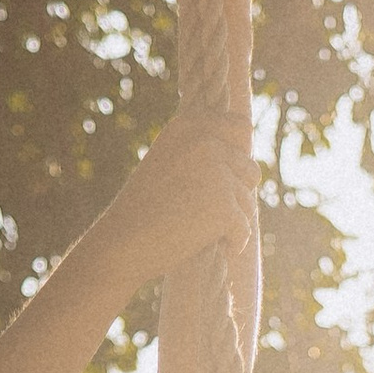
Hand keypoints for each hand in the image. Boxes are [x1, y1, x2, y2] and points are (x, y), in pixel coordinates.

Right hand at [109, 108, 256, 289]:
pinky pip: (244, 229)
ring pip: (248, 201)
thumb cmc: (144, 208)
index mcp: (189, 124)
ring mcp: (217, 172)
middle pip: (250, 169)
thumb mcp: (168, 160)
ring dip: (234, 222)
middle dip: (238, 195)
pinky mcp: (224, 205)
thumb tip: (247, 159)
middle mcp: (205, 141)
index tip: (222, 183)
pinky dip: (233, 244)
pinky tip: (215, 248)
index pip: (240, 128)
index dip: (239, 158)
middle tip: (212, 214)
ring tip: (206, 233)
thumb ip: (200, 149)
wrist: (123, 240)